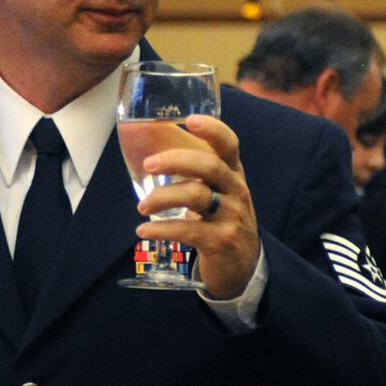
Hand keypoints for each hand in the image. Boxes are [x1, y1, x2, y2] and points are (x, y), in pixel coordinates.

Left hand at [135, 115, 259, 300]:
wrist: (244, 265)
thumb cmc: (222, 218)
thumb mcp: (217, 190)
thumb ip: (192, 169)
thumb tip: (150, 139)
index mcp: (233, 172)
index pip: (229, 144)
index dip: (212, 130)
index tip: (189, 120)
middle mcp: (236, 190)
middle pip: (210, 166)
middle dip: (176, 161)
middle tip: (148, 165)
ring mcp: (231, 217)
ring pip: (197, 197)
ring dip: (162, 198)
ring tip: (142, 207)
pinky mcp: (221, 242)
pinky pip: (187, 231)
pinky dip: (160, 229)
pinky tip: (143, 230)